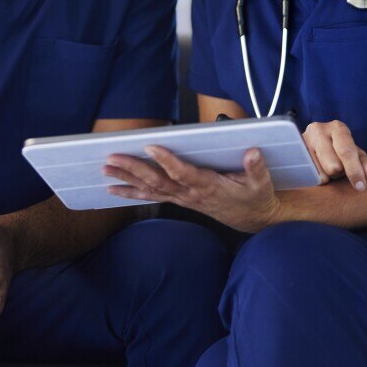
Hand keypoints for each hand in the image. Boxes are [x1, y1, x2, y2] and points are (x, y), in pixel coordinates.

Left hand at [104, 145, 281, 232]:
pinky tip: (113, 189)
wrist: (253, 219)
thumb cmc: (255, 198)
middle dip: (134, 169)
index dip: (167, 161)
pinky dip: (131, 192)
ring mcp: (183, 199)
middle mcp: (191, 194)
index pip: (183, 173)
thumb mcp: (262, 183)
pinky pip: (152, 196)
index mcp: (209, 186)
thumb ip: (256, 168)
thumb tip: (253, 152)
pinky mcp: (180, 200)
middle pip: (158, 181)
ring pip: (151, 189)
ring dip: (127, 179)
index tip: (151, 147)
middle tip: (112, 158)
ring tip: (105, 171)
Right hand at [303, 121, 366, 190]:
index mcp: (337, 128)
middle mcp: (318, 130)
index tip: (360, 187)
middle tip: (338, 169)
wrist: (313, 142)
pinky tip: (316, 169)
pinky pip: (308, 177)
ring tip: (325, 167)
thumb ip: (363, 162)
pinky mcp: (292, 153)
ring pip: (320, 174)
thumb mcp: (354, 153)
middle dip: (339, 173)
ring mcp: (302, 141)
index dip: (355, 171)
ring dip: (327, 177)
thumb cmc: (338, 149)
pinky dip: (315, 178)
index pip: (346, 152)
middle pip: (334, 166)